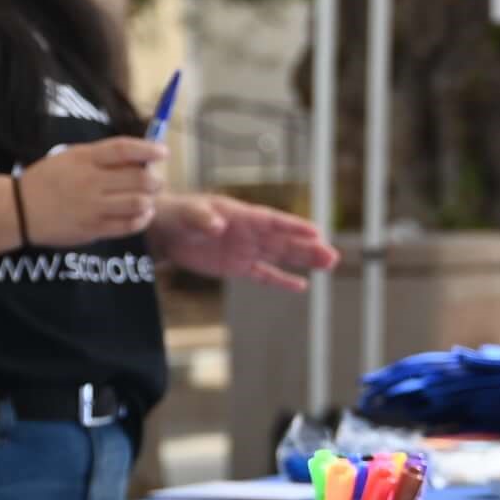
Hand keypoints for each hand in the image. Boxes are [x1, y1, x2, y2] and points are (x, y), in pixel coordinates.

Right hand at [15, 135, 161, 246]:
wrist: (21, 210)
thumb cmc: (48, 180)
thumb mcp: (70, 157)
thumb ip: (102, 157)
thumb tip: (139, 159)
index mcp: (84, 158)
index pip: (123, 149)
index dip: (148, 149)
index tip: (163, 152)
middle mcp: (90, 182)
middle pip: (138, 178)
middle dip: (154, 180)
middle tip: (155, 181)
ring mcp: (92, 207)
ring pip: (138, 203)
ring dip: (150, 200)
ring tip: (147, 198)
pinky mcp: (93, 229)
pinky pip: (129, 225)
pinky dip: (142, 219)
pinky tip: (141, 214)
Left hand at [154, 191, 335, 288]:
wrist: (166, 230)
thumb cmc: (178, 214)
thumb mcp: (188, 213)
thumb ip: (203, 218)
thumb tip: (219, 225)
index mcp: (242, 215)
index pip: (273, 220)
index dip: (293, 226)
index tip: (315, 231)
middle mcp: (250, 232)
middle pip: (284, 241)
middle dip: (308, 248)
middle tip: (332, 255)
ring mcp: (247, 250)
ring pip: (281, 256)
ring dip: (304, 261)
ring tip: (329, 264)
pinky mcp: (238, 267)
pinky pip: (264, 275)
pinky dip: (281, 280)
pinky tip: (301, 285)